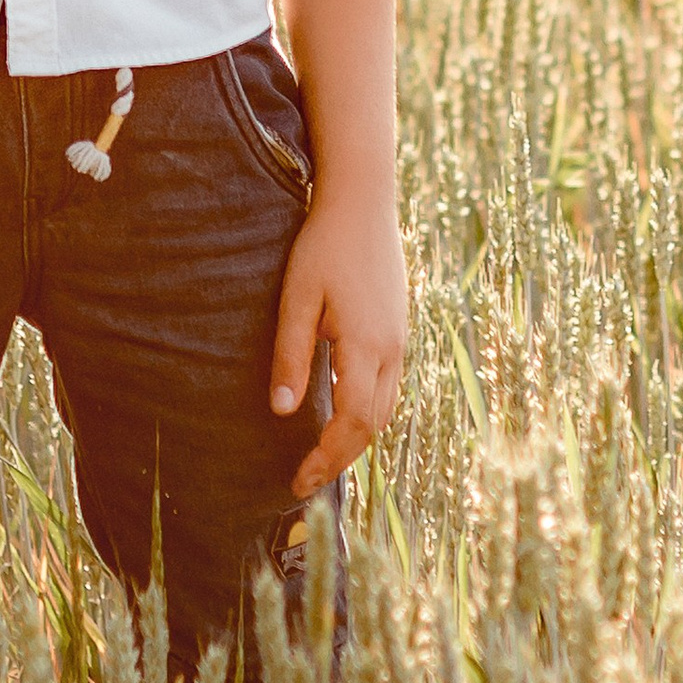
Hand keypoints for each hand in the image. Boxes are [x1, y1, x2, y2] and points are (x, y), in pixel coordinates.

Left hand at [269, 183, 408, 498]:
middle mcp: (392, 350)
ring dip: (356, 437)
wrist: (364, 202)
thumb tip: (282, 410)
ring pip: (385, 408)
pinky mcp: (399, 328)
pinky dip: (366, 412)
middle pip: (372, 425)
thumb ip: (291, 355)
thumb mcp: (297, 298)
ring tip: (321, 454)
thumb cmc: (324, 245)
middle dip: (341, 457)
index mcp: (366, 347)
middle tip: (305, 478)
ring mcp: (400, 339)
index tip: (299, 480)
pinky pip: (388, 386)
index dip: (327, 458)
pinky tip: (340, 411)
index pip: (351, 423)